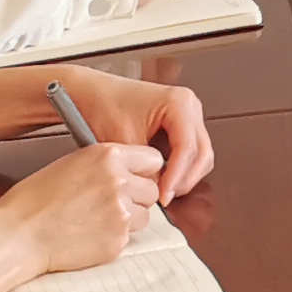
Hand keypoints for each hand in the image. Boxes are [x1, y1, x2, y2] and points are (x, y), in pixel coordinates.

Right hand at [0, 138, 162, 275]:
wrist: (17, 234)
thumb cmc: (34, 200)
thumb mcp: (72, 164)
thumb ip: (106, 165)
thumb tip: (130, 171)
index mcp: (108, 156)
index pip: (153, 159)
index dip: (145, 171)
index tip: (139, 178)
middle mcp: (120, 182)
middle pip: (152, 190)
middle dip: (137, 197)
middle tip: (112, 203)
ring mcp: (121, 213)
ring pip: (144, 216)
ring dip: (128, 219)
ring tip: (95, 220)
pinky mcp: (118, 240)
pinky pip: (129, 238)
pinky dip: (114, 238)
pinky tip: (89, 234)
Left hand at [49, 65, 212, 196]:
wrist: (90, 93)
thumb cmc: (103, 105)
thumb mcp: (123, 141)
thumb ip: (145, 168)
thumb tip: (158, 190)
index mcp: (178, 102)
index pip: (187, 147)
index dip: (177, 176)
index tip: (164, 195)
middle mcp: (188, 106)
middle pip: (201, 152)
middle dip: (185, 179)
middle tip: (165, 197)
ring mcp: (187, 115)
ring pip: (200, 154)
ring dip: (185, 175)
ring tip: (163, 190)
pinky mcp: (180, 125)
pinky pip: (190, 152)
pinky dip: (180, 169)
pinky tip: (163, 179)